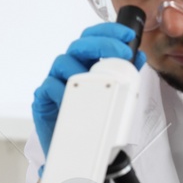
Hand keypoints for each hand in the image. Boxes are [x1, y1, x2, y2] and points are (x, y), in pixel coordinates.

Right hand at [30, 23, 145, 154]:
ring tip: (99, 80)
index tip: (127, 35)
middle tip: (122, 52)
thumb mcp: (112, 94)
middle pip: (79, 45)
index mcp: (85, 64)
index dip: (109, 32)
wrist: (73, 150)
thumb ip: (123, 74)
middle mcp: (69, 69)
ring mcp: (55, 81)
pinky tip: (74, 97)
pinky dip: (63, 90)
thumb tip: (139, 58)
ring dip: (82, 67)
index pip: (93, 38)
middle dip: (103, 43)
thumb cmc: (89, 118)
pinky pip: (50, 86)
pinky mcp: (43, 97)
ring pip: (62, 62)